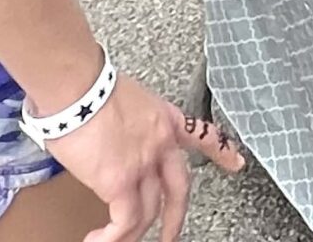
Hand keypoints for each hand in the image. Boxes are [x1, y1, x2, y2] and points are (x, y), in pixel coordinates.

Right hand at [45, 73, 243, 241]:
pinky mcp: (119, 182)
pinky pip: (125, 221)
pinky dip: (112, 237)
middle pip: (178, 187)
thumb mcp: (122, 100)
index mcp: (163, 118)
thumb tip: (105, 135)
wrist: (77, 86)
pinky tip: (99, 239)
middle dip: (176, 216)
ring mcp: (143, 164)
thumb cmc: (87, 87)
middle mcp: (160, 142)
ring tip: (114, 241)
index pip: (202, 135)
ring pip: (148, 211)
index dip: (222, 152)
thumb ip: (125, 123)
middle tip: (172, 235)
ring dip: (132, 233)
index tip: (236, 163)